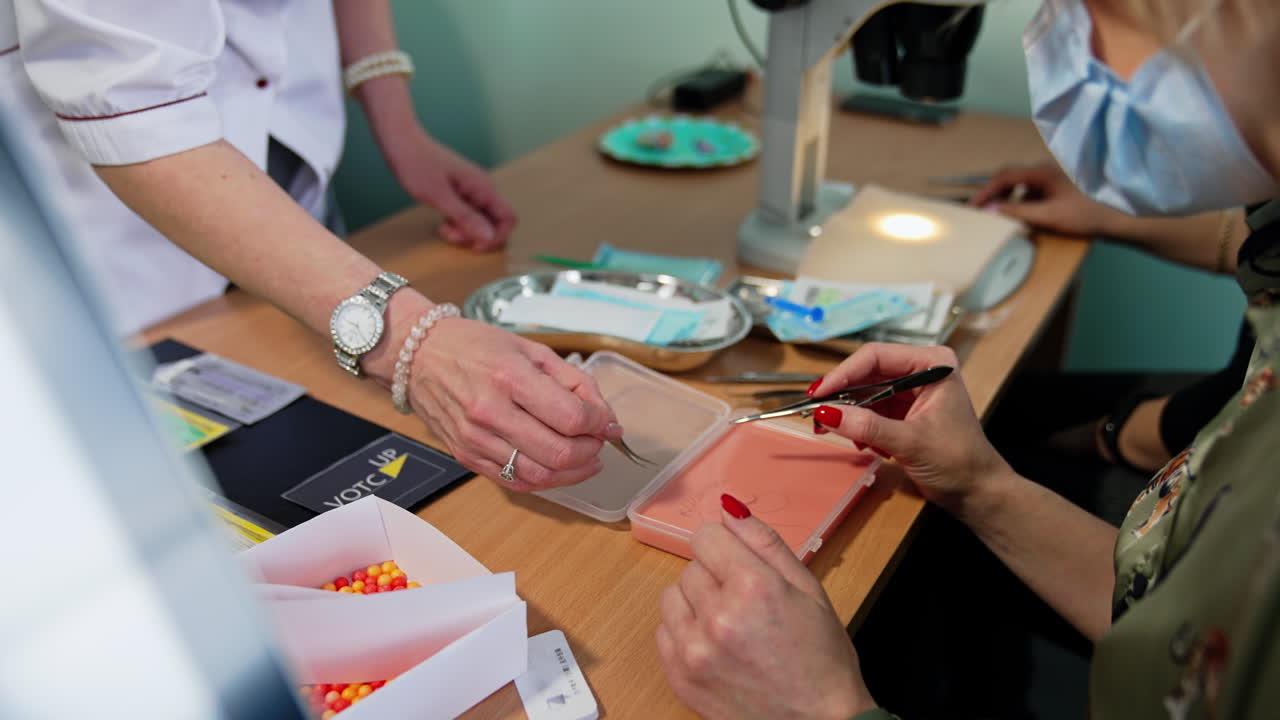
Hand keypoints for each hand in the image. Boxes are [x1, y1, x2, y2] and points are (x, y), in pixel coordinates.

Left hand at [384, 127, 516, 249]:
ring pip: (480, 220)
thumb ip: (466, 217)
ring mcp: (472, 189)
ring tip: (444, 228)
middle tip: (451, 235)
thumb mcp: (440, 197)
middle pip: (494, 222)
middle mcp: (482, 188)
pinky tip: (443, 221)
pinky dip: (458, 223)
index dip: (496, 237)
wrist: (402, 142)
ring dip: (465, 231)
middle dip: (475, 235)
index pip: (508, 218)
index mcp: (483, 188)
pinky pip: (469, 214)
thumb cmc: (418, 166)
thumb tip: (489, 236)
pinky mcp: (461, 191)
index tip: (474, 245)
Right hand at [407, 317, 621, 490]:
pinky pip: (515, 482)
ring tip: (585, 458)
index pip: (572, 417)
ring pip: (539, 476)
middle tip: (598, 441)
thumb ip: (575, 383)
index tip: (607, 422)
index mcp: (510, 377)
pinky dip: (545, 480)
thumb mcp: (533, 350)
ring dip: (573, 473)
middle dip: (590, 451)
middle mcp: (491, 412)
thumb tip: (606, 419)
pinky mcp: (466, 457)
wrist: (419, 356)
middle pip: (559, 453)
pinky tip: (557, 467)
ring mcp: (475, 440)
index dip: (600, 424)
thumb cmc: (477, 347)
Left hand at [656, 495, 875, 719]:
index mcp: (754, 588)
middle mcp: (717, 617)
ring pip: (672, 596)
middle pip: (691, 567)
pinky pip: (663, 632)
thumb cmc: (821, 658)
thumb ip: (765, 542)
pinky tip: (716, 648)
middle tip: (747, 606)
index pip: (706, 537)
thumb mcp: (808, 589)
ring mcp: (694, 651)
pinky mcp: (679, 677)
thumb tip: (728, 507)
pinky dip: (684, 635)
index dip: (725, 549)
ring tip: (729, 626)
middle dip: (716, 578)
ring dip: (695, 605)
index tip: (740, 566)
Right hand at [809, 343, 1010, 512]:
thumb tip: (827, 413)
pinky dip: (860, 427)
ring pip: (864, 393)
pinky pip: (869, 411)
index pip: (876, 356)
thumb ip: (868, 426)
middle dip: (842, 396)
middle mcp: (920, 371)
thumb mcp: (910, 442)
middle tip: (816, 414)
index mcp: (932, 364)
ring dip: (850, 415)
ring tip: (839, 434)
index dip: (843, 373)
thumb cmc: (959, 462)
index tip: (819, 394)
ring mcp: (910, 392)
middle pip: (866, 373)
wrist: (976, 493)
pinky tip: (865, 445)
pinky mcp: (902, 412)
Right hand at [968, 161, 1127, 237]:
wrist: (1120, 216)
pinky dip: (1022, 201)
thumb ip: (1018, 211)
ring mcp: (1053, 178)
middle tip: (981, 211)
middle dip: (994, 193)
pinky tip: (1024, 216)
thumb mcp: (1049, 215)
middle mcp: (1046, 170)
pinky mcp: (1059, 187)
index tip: (973, 206)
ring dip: (1008, 198)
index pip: (1004, 175)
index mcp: (1042, 171)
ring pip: (1022, 184)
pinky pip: (1033, 191)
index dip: (986, 190)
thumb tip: (991, 210)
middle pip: (1011, 176)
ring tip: (1000, 215)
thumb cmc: (1087, 213)